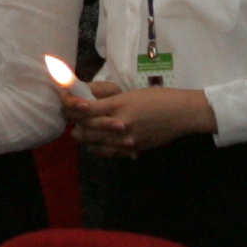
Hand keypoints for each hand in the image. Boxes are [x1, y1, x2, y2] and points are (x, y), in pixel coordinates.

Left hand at [68, 77, 218, 159]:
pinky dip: (99, 149)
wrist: (181, 114)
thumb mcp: (130, 93)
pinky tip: (97, 145)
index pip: (84, 109)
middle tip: (70, 120)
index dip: (71, 107)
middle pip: (86, 129)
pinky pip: (109, 153)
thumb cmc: (158, 98)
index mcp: (118, 105)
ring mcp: (126, 140)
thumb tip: (88, 97)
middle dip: (74, 124)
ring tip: (81, 133)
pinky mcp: (132, 150)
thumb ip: (109, 98)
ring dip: (85, 138)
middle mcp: (119, 124)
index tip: (65, 104)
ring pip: (95, 144)